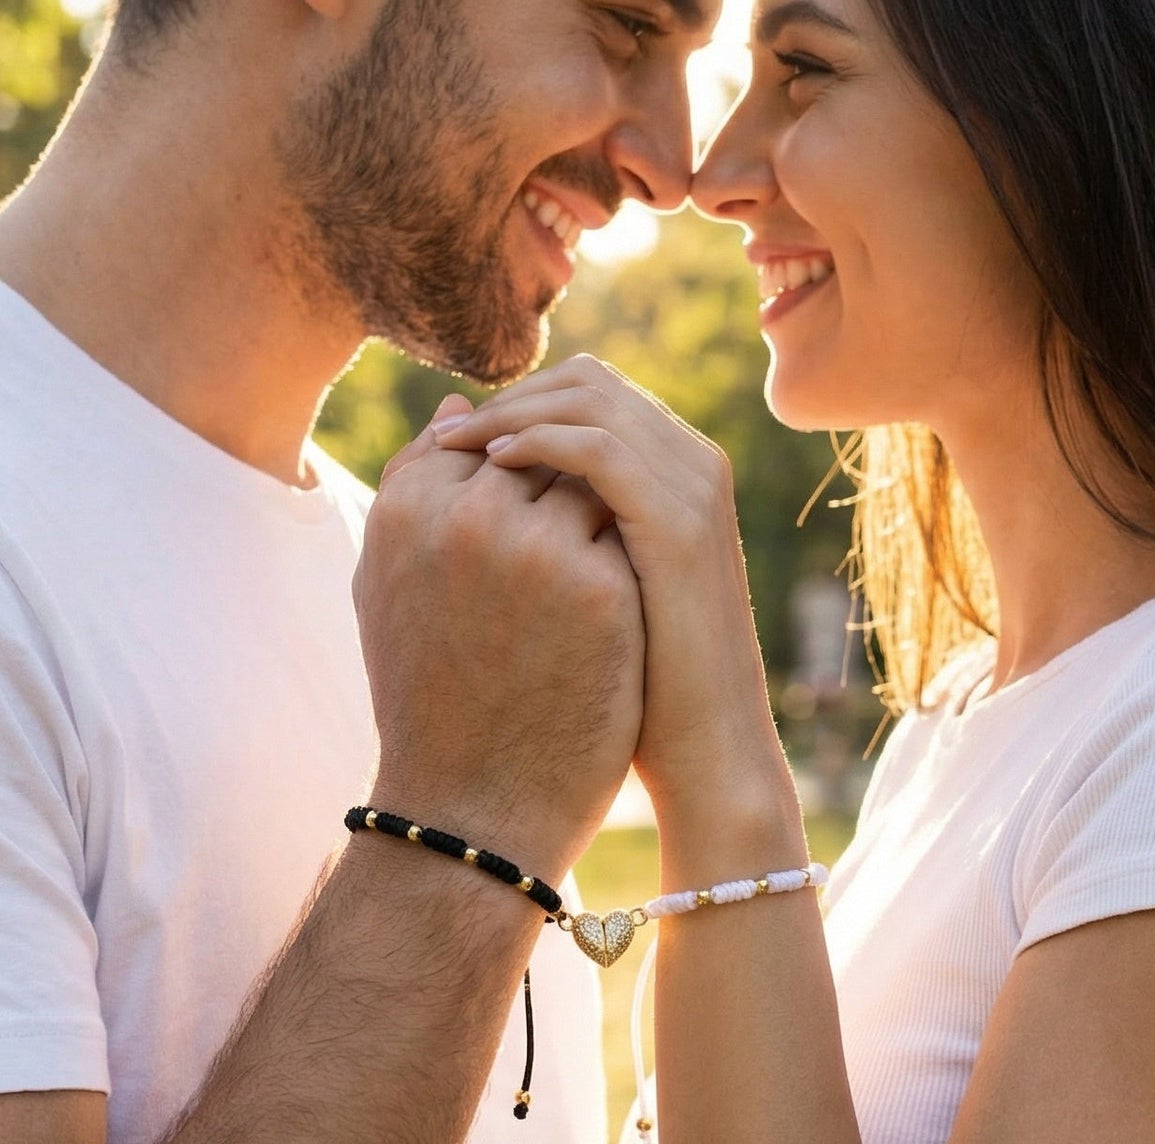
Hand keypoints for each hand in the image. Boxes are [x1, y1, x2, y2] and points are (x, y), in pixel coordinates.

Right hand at [354, 396, 644, 880]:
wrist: (475, 808)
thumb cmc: (427, 698)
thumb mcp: (387, 585)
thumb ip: (413, 485)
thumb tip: (460, 404)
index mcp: (406, 511)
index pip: (474, 435)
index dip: (507, 471)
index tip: (521, 513)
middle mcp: (467, 516)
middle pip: (538, 446)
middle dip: (556, 481)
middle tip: (566, 540)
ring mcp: (539, 548)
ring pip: (594, 477)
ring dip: (600, 510)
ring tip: (590, 571)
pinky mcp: (602, 588)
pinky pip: (632, 528)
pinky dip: (632, 550)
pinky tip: (623, 595)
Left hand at [430, 357, 789, 824]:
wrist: (703, 751)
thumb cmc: (638, 685)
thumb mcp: (594, 589)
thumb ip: (563, 527)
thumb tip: (496, 482)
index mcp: (676, 475)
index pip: (588, 392)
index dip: (518, 401)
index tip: (456, 438)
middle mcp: (693, 466)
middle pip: (588, 380)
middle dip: (509, 398)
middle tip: (450, 439)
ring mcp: (692, 490)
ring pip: (589, 399)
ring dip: (512, 414)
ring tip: (457, 452)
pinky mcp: (678, 526)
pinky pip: (596, 449)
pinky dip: (536, 445)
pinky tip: (491, 472)